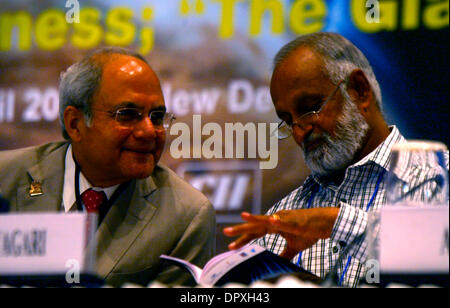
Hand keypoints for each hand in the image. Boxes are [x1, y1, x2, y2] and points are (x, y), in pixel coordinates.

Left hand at [223, 208, 339, 259]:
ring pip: (266, 220)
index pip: (255, 233)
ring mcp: (284, 219)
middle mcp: (276, 220)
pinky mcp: (296, 221)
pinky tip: (271, 220)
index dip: (243, 239)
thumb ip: (284, 253)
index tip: (230, 247)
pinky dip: (278, 220)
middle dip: (241, 230)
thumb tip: (276, 262)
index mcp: (274, 225)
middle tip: (226, 232)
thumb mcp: (294, 247)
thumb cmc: (310, 232)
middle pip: (255, 225)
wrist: (325, 223)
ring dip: (254, 220)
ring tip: (242, 218)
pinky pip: (285, 221)